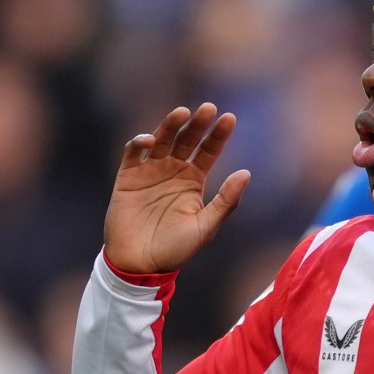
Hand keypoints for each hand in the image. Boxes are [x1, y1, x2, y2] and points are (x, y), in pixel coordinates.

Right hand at [103, 103, 249, 273]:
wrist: (140, 265)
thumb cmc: (176, 249)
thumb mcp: (206, 226)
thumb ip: (226, 201)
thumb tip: (246, 172)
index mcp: (194, 180)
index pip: (209, 151)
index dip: (218, 135)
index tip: (229, 118)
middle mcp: (173, 170)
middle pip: (187, 140)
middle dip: (197, 124)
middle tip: (208, 108)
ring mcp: (150, 171)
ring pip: (162, 140)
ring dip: (170, 125)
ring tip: (182, 113)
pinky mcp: (127, 177)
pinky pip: (133, 154)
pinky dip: (139, 143)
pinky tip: (150, 140)